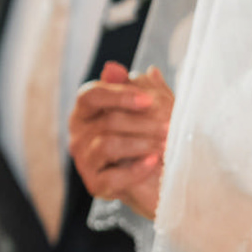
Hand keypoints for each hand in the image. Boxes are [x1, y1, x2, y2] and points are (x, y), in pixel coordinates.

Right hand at [68, 62, 173, 219]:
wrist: (160, 178)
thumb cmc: (152, 137)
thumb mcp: (150, 107)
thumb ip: (133, 87)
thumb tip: (112, 67)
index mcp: (87, 111)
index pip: (91, 95)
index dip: (119, 95)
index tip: (149, 100)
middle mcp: (79, 135)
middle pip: (106, 120)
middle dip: (144, 123)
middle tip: (172, 125)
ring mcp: (85, 161)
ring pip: (108, 145)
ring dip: (142, 143)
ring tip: (167, 144)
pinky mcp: (95, 184)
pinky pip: (113, 175)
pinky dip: (137, 169)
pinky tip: (154, 162)